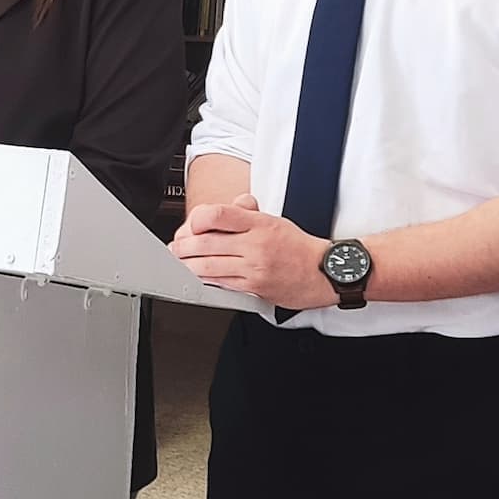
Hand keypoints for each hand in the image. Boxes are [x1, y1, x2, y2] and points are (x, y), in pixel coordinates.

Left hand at [169, 194, 334, 308]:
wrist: (323, 272)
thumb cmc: (298, 247)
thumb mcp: (273, 220)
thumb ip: (245, 214)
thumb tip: (222, 211)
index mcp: (259, 223)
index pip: (218, 214)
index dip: (197, 219)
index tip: (191, 225)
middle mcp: (255, 244)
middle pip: (206, 242)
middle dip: (184, 246)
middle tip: (175, 248)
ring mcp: (254, 267)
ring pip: (209, 266)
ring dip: (188, 266)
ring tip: (180, 263)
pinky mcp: (254, 288)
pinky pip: (222, 284)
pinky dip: (206, 281)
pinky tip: (198, 278)